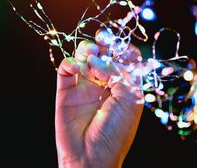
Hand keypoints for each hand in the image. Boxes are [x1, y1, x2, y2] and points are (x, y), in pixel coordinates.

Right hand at [55, 40, 142, 167]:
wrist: (90, 157)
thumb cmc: (115, 132)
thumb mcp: (130, 100)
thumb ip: (119, 73)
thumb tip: (97, 58)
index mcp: (123, 86)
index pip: (124, 59)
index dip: (121, 48)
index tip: (118, 43)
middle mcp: (104, 83)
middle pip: (103, 54)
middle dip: (103, 45)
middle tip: (102, 40)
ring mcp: (84, 86)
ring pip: (83, 57)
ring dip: (86, 50)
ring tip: (90, 54)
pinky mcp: (65, 90)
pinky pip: (65, 68)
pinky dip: (69, 62)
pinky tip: (75, 67)